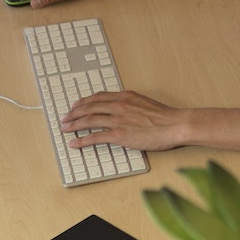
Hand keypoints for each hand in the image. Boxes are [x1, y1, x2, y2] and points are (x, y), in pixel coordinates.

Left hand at [61, 90, 188, 150]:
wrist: (174, 124)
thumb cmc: (165, 116)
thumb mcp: (145, 102)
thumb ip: (131, 104)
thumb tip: (122, 108)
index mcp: (125, 96)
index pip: (98, 97)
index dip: (84, 102)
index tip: (76, 105)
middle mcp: (119, 105)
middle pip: (89, 107)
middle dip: (74, 113)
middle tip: (65, 118)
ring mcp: (118, 120)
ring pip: (88, 120)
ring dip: (73, 125)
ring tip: (65, 129)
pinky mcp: (119, 134)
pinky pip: (95, 137)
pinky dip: (82, 140)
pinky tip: (74, 143)